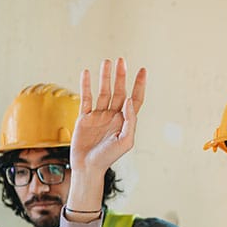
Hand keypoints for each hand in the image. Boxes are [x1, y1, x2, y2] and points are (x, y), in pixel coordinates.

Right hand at [71, 57, 145, 177]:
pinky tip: (87, 73)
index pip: (135, 99)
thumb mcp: (126, 141)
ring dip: (105, 77)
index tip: (142, 70)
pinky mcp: (84, 117)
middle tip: (121, 60)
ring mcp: (99, 115)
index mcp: (126, 121)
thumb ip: (130, 121)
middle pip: (119, 91)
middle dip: (121, 76)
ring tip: (107, 62)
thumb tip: (130, 100)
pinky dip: (86, 85)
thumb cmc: (109, 157)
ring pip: (103, 91)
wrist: (88, 167)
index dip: (139, 85)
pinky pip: (86, 98)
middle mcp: (113, 116)